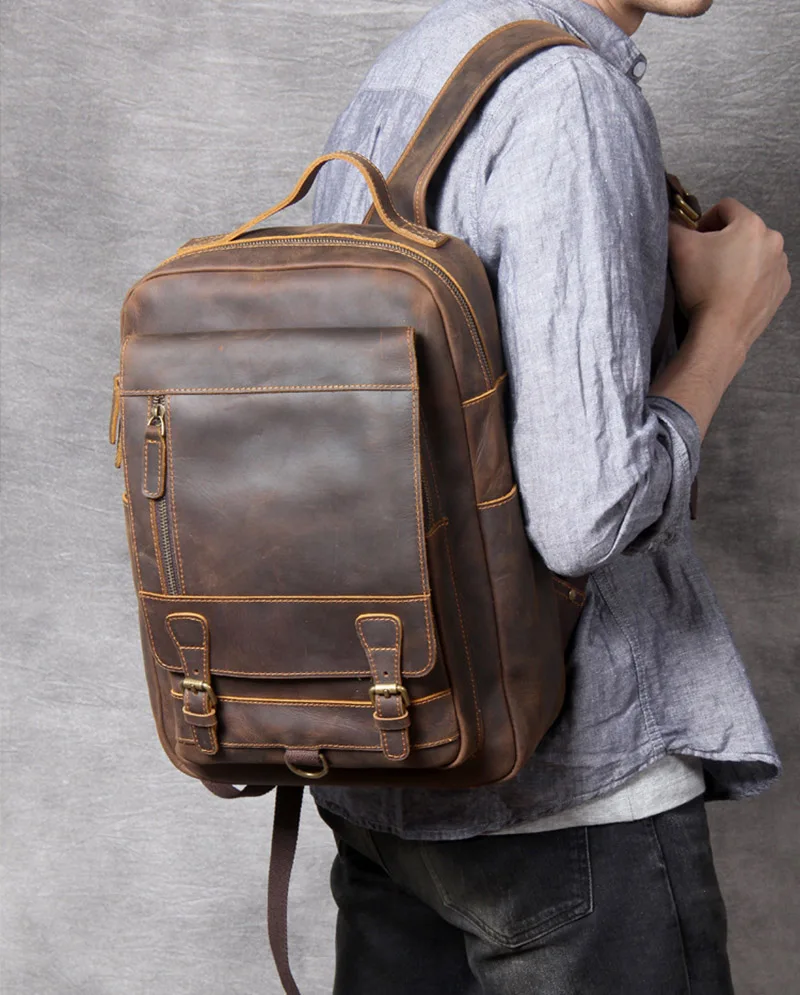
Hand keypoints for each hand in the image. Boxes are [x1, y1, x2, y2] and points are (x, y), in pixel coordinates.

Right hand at [668, 197, 790, 356]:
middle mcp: (773, 240)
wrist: (721, 331)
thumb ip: (673, 226)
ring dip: (739, 258)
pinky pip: (764, 273)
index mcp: (751, 224)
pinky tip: (734, 292)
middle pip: (742, 230)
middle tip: (705, 262)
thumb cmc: (703, 286)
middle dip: (723, 240)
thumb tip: (671, 219)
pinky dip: (751, 278)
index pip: (725, 207)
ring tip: (720, 279)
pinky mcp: (781, 288)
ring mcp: (781, 266)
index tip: (695, 240)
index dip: (705, 220)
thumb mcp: (679, 249)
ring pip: (755, 251)